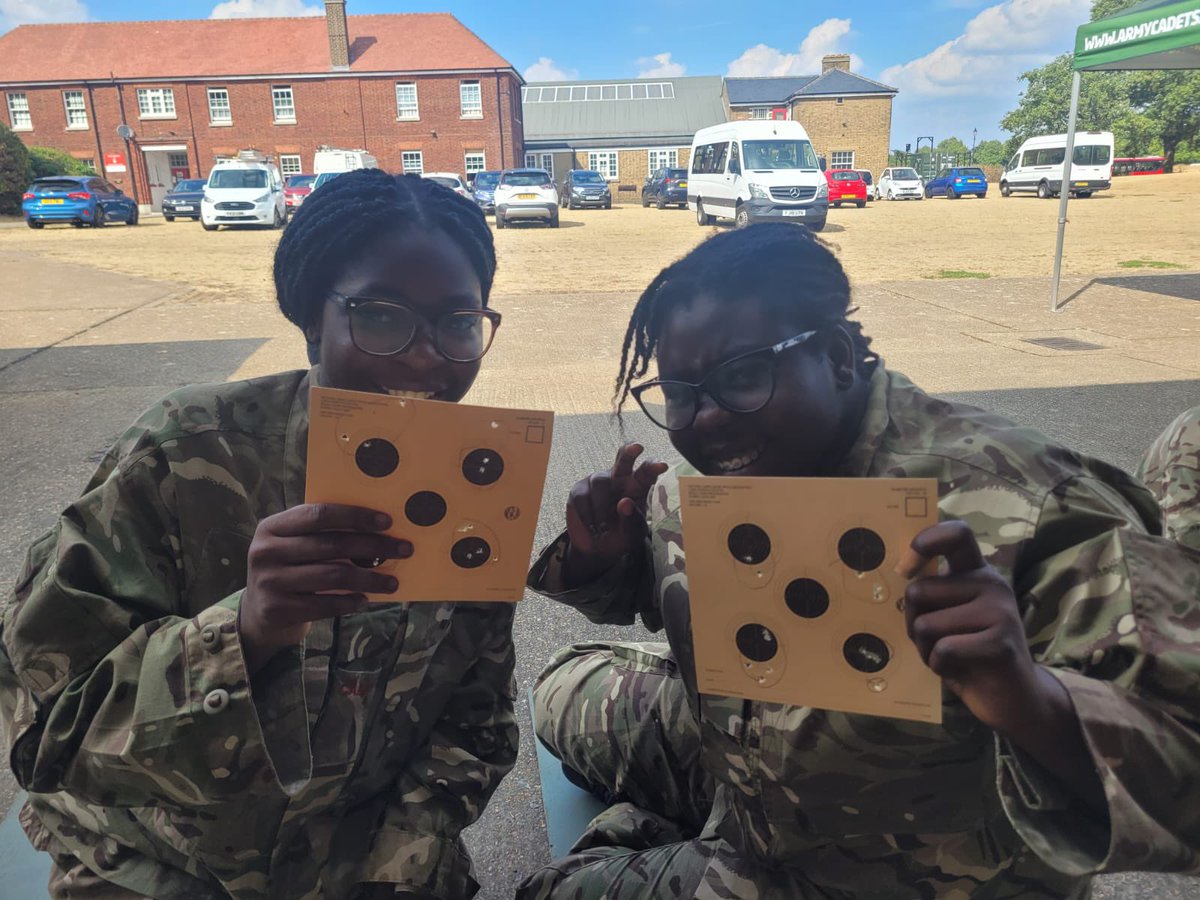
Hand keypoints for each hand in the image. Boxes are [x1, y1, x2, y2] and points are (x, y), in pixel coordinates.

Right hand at [239, 503, 411, 674]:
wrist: (260, 612)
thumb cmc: (290, 569)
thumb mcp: (295, 545)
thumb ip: (323, 533)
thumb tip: (380, 528)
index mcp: (273, 526)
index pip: (320, 514)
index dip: (356, 516)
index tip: (387, 521)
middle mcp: (266, 551)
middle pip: (331, 544)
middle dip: (374, 546)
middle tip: (404, 549)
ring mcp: (269, 581)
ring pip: (333, 576)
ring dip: (369, 579)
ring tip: (392, 582)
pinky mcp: (277, 609)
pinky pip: (324, 604)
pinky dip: (349, 603)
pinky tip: (364, 600)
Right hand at [561, 443, 666, 586]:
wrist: (597, 550)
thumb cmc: (621, 536)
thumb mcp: (632, 534)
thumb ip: (631, 520)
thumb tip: (624, 503)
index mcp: (638, 486)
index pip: (646, 472)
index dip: (653, 466)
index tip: (662, 465)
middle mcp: (619, 479)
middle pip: (624, 459)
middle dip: (629, 451)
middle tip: (637, 447)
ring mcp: (599, 482)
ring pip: (600, 482)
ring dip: (602, 508)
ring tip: (604, 529)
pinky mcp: (579, 490)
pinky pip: (583, 496)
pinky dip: (588, 514)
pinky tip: (593, 527)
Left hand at [896, 520, 1039, 733]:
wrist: (1013, 698)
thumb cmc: (968, 653)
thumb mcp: (946, 616)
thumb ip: (929, 594)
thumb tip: (899, 572)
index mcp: (977, 572)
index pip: (956, 534)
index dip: (924, 542)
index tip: (905, 567)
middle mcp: (991, 584)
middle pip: (918, 591)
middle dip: (913, 623)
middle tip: (937, 641)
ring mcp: (1000, 611)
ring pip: (925, 624)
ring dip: (926, 649)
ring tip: (951, 656)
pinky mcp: (1000, 642)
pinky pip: (943, 649)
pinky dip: (940, 666)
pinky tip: (961, 670)